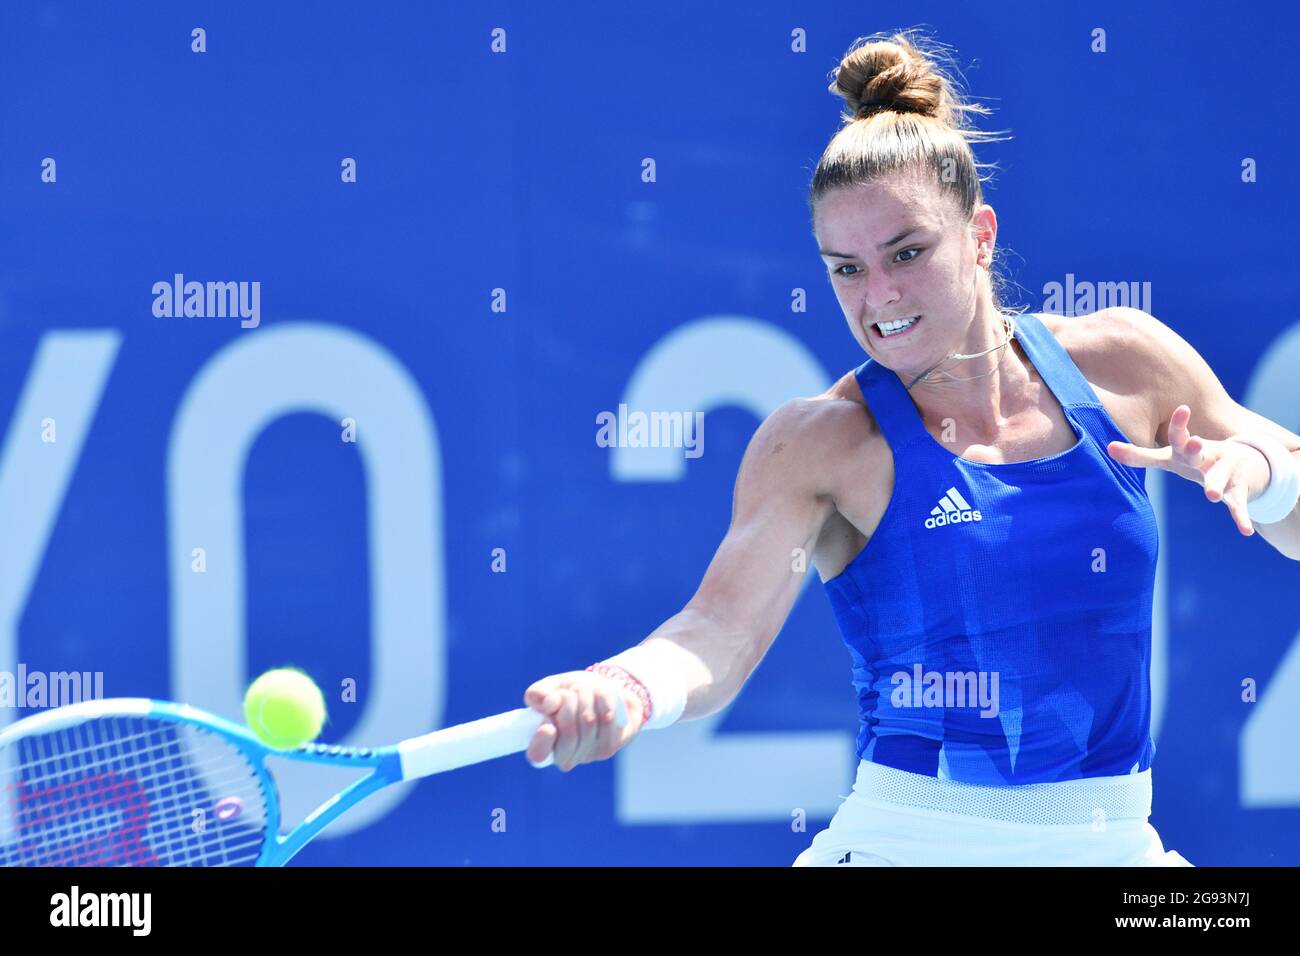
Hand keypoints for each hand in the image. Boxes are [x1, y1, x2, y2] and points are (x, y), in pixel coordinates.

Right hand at [523, 670, 645, 771]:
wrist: (601, 694)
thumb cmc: (569, 692)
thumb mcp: (550, 687)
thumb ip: (538, 693)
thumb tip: (547, 704)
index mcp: (540, 744)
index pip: (537, 754)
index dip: (541, 742)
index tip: (547, 726)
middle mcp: (562, 757)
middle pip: (567, 730)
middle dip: (568, 699)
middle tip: (568, 691)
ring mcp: (586, 755)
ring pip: (587, 720)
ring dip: (585, 694)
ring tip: (582, 689)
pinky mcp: (607, 749)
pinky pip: (606, 717)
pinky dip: (602, 698)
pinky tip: (598, 695)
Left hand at [1107, 404, 1271, 535]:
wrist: (1247, 462)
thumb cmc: (1196, 458)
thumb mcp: (1168, 456)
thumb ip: (1139, 455)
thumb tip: (1107, 447)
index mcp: (1187, 449)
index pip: (1179, 435)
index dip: (1180, 423)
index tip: (1183, 408)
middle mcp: (1208, 456)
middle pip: (1199, 453)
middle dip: (1197, 448)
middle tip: (1196, 442)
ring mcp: (1225, 472)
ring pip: (1220, 478)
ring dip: (1216, 485)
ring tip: (1212, 496)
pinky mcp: (1239, 490)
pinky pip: (1239, 505)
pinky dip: (1242, 517)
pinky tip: (1245, 531)